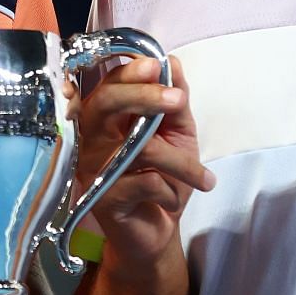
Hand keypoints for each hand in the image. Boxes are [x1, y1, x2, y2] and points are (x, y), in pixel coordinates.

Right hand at [75, 55, 211, 264]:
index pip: (110, 84)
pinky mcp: (100, 197)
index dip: (130, 72)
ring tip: (204, 178)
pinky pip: (143, 182)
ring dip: (180, 162)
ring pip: (136, 147)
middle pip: (105, 103)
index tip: (157, 67)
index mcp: (108, 118)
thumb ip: (175, 101)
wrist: (160, 231)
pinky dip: (168, 190)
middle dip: (143, 96)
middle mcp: (91, 137)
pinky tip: (171, 201)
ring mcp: (91, 167)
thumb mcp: (178, 135)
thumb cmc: (165, 178)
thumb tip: (173, 63)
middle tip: (177, 102)